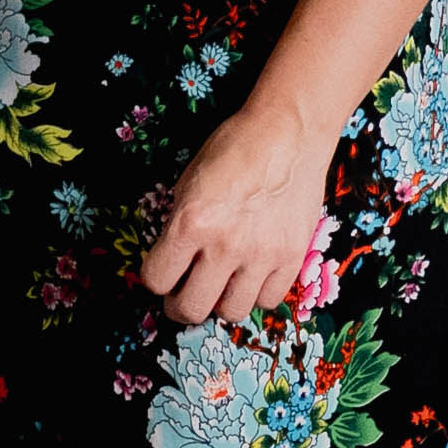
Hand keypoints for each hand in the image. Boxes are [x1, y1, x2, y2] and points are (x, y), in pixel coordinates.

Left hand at [138, 104, 337, 325]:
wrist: (287, 135)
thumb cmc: (232, 149)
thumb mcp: (188, 182)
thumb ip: (179, 224)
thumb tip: (173, 259)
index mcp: (191, 222)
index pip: (157, 279)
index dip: (155, 279)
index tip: (162, 273)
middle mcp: (224, 245)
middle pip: (191, 308)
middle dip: (179, 305)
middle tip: (183, 294)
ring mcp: (261, 255)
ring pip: (231, 312)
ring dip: (219, 303)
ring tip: (219, 286)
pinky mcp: (292, 258)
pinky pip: (268, 300)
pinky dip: (255, 294)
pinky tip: (251, 276)